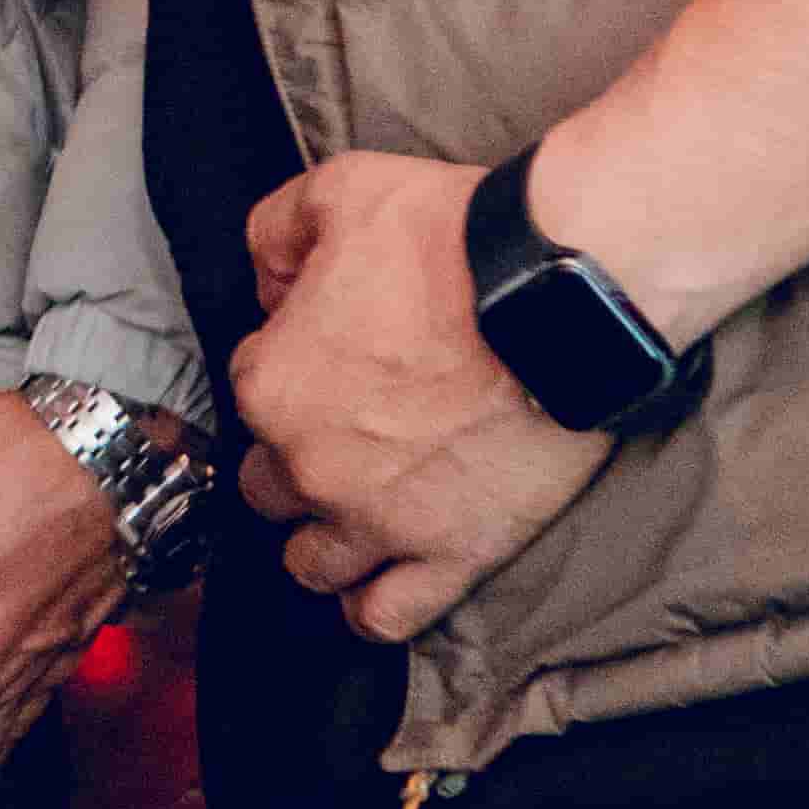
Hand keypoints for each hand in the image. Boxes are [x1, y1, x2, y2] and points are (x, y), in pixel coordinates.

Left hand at [228, 158, 612, 644]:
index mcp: (270, 385)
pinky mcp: (451, 556)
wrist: (560, 295)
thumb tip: (265, 281)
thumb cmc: (450, 238)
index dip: (287, 368)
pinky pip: (384, 618)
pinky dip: (371, 608)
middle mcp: (308, 466)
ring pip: (310, 563)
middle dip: (293, 461)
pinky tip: (378, 585)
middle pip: (268, 486)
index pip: (248, 392)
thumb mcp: (338, 190)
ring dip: (321, 542)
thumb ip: (275, 231)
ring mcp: (377, 521)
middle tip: (344, 434)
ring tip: (355, 515)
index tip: (328, 356)